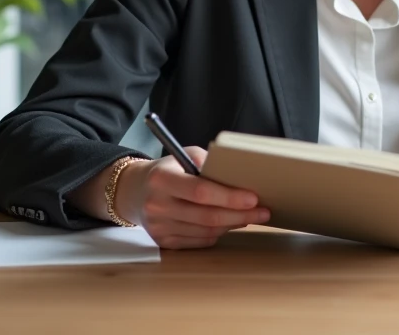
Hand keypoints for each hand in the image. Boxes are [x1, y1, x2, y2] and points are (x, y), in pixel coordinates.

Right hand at [116, 146, 268, 248]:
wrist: (136, 191)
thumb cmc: (168, 170)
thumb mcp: (184, 156)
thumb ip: (209, 163)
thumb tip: (240, 177)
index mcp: (162, 179)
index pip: (201, 191)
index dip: (230, 196)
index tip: (253, 198)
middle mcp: (157, 206)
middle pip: (207, 216)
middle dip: (240, 214)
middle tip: (263, 211)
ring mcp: (159, 227)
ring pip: (206, 231)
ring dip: (232, 224)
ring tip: (248, 215)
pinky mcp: (163, 242)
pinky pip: (199, 241)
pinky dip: (218, 233)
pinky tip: (228, 224)